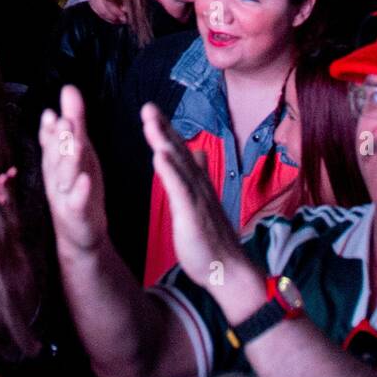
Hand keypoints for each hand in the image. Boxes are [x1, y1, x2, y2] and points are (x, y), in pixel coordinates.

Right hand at [39, 86, 108, 253]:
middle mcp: (56, 177)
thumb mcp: (79, 151)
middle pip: (55, 156)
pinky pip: (77, 202)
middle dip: (59, 139)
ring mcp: (64, 197)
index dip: (50, 129)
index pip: (49, 141)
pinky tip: (85, 180)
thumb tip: (68, 88)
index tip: (52, 113)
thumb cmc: (78, 187)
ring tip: (76, 144)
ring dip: (69, 160)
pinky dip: (80, 191)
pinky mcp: (76, 214)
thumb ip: (75, 121)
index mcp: (55, 161)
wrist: (79, 234)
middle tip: (64, 121)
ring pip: (64, 177)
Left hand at [140, 103, 249, 289]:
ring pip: (178, 164)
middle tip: (148, 106)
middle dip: (163, 127)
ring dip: (164, 140)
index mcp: (197, 184)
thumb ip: (197, 176)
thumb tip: (198, 152)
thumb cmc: (213, 240)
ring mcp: (196, 197)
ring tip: (150, 120)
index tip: (152, 112)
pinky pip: (179, 189)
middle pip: (179, 151)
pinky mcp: (192, 213)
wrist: (229, 270)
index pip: (181, 152)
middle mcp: (198, 185)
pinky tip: (159, 155)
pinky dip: (169, 170)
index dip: (167, 131)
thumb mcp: (203, 203)